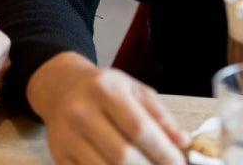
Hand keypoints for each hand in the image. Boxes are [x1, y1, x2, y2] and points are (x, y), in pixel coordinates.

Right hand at [27, 52, 189, 163]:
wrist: (60, 86)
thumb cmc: (103, 89)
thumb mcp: (134, 90)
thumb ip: (159, 115)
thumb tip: (183, 142)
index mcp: (105, 90)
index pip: (139, 129)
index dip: (163, 152)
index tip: (179, 163)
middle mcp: (81, 111)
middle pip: (122, 155)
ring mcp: (67, 136)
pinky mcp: (60, 155)